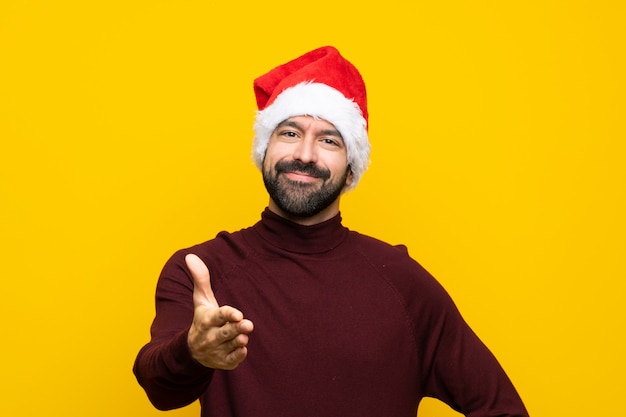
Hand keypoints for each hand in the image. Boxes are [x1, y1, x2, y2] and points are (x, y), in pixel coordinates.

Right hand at [185, 253, 253, 369]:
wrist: (192, 350)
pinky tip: (243, 347)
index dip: (228, 315)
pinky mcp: (223, 362)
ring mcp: (217, 350)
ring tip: (245, 335)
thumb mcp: (201, 300)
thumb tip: (190, 255)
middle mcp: (210, 336)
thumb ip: (201, 279)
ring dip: (239, 340)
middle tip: (248, 324)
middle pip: (226, 333)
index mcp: (207, 320)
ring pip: (231, 346)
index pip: (218, 316)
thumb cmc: (202, 318)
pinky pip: (233, 361)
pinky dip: (238, 355)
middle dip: (236, 329)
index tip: (238, 314)